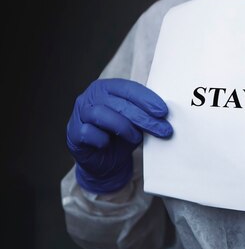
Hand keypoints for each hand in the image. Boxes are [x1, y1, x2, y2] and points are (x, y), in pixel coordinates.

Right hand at [66, 78, 172, 193]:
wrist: (104, 161)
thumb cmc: (121, 136)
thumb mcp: (136, 121)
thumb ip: (145, 113)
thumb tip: (165, 114)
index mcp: (107, 87)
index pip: (128, 88)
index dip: (147, 99)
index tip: (164, 112)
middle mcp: (91, 97)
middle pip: (119, 103)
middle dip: (144, 117)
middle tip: (162, 129)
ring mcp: (80, 114)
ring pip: (102, 114)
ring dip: (124, 127)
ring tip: (137, 138)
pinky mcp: (73, 132)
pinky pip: (88, 133)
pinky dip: (102, 139)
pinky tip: (108, 144)